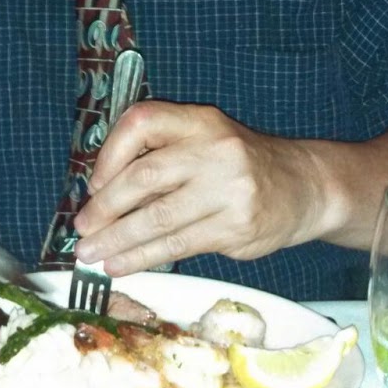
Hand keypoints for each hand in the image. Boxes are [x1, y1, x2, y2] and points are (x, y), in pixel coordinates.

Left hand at [70, 102, 327, 274]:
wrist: (304, 186)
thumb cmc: (240, 165)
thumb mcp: (206, 141)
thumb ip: (162, 156)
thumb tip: (101, 196)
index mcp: (200, 121)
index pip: (142, 122)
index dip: (110, 153)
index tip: (94, 183)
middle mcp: (215, 150)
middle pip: (145, 176)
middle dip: (106, 207)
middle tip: (83, 227)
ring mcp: (229, 190)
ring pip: (159, 218)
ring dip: (118, 240)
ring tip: (92, 253)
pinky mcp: (236, 227)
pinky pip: (179, 244)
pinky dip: (144, 258)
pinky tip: (122, 265)